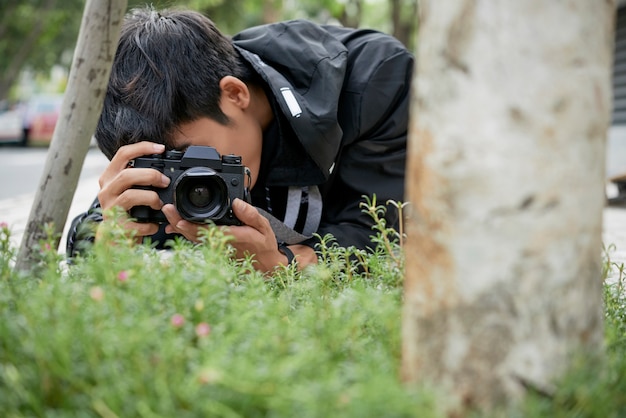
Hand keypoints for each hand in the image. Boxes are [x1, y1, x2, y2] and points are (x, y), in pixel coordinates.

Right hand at [97, 141, 169, 237]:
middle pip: (127, 175)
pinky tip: (154, 224)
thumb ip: (140, 177)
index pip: (123, 154)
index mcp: (110, 177)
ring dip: (151, 198)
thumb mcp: (130, 188)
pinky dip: (149, 224)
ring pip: (130, 196)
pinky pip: (136, 223)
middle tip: (165, 181)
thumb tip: (166, 167)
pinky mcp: (116, 227)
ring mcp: (109, 209)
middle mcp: (106, 191)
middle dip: (151, 175)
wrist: (115, 238)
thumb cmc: (128, 209)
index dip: (142, 148)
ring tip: (159, 204)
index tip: (161, 148)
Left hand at [163, 198, 284, 271]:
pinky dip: (186, 232)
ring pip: (193, 238)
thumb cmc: (264, 246)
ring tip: (168, 215)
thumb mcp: (263, 227)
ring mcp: (215, 249)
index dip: (192, 226)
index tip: (179, 219)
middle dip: (179, 223)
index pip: (209, 231)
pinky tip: (176, 225)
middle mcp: (220, 244)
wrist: (265, 266)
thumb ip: (250, 214)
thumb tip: (236, 202)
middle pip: (195, 234)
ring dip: (179, 228)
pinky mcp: (214, 250)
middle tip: (167, 210)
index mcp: (233, 236)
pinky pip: (197, 241)